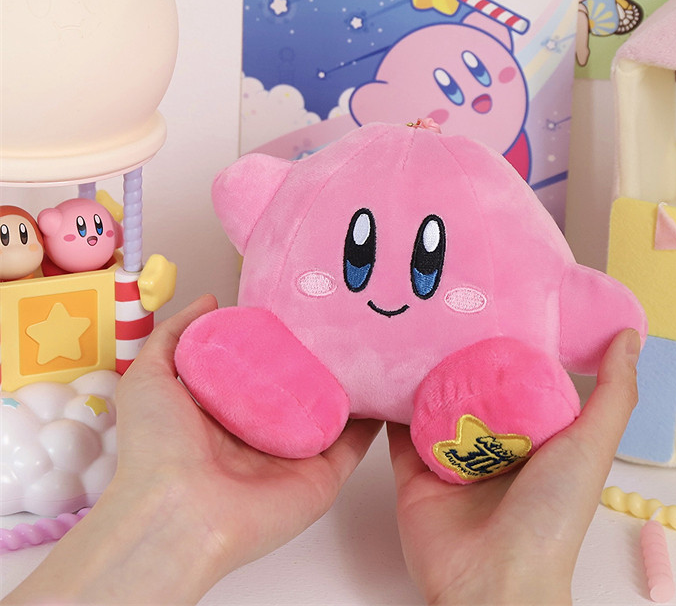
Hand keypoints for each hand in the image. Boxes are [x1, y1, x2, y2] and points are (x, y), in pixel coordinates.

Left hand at [4, 296, 381, 604]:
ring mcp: (295, 454)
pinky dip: (375, 417)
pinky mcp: (322, 475)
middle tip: (344, 320)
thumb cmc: (157, 447)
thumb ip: (176, 336)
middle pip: (300, 387)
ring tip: (374, 344)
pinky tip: (388, 384)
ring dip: (353, 382)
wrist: (179, 514)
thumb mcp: (149, 377)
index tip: (300, 305)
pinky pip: (356, 441)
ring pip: (333, 410)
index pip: (261, 366)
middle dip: (320, 356)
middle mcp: (263, 431)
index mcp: (225, 409)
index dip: (278, 337)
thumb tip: (210, 301)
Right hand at [388, 328, 640, 605]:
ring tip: (411, 322)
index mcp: (535, 438)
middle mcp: (493, 444)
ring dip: (424, 369)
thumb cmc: (552, 517)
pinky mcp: (415, 471)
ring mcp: (452, 457)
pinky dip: (389, 402)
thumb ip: (613, 394)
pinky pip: (398, 429)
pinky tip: (383, 366)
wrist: (493, 582)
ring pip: (433, 402)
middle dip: (461, 351)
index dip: (513, 344)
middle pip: (474, 388)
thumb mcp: (592, 446)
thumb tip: (628, 335)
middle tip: (445, 302)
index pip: (521, 380)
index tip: (500, 300)